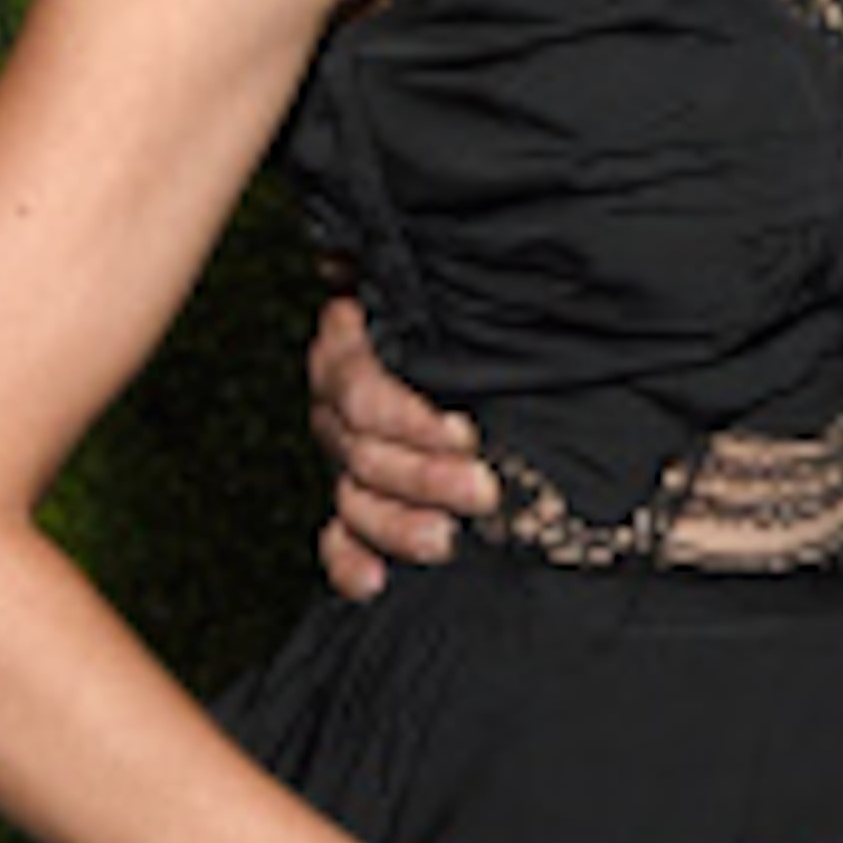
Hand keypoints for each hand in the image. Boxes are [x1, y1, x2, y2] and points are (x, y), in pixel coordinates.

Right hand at [308, 284, 504, 597]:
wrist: (503, 352)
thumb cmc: (484, 315)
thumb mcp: (458, 292)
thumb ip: (415, 276)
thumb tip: (341, 259)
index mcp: (354, 343)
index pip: (359, 387)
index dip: (406, 416)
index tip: (465, 432)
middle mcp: (341, 400)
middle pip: (360, 449)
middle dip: (424, 475)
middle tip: (483, 491)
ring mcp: (349, 455)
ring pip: (353, 496)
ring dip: (397, 524)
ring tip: (446, 542)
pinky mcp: (362, 501)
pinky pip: (340, 538)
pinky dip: (351, 563)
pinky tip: (374, 583)